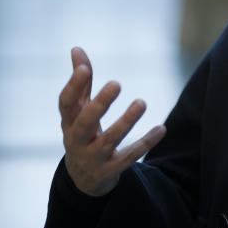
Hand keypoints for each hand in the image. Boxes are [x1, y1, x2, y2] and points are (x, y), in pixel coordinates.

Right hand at [59, 47, 165, 195]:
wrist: (83, 178)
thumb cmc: (83, 132)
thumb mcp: (78, 110)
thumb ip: (81, 82)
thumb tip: (76, 48)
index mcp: (68, 122)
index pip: (65, 103)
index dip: (73, 86)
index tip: (86, 68)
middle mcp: (76, 141)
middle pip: (85, 123)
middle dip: (100, 104)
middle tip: (116, 83)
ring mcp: (93, 158)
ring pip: (109, 141)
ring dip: (126, 122)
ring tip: (142, 102)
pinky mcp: (110, 171)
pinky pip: (130, 157)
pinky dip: (146, 142)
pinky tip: (161, 128)